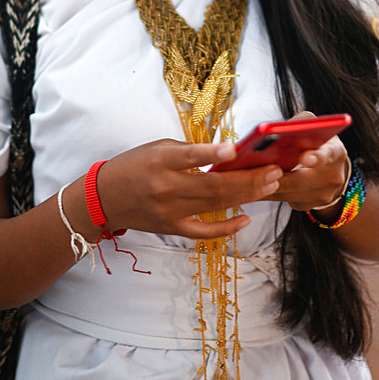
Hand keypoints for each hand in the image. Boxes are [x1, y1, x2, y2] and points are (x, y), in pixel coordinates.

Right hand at [96, 139, 281, 239]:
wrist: (104, 198)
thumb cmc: (133, 166)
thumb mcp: (156, 148)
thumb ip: (187, 152)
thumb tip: (224, 154)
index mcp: (159, 162)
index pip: (189, 157)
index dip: (211, 154)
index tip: (234, 150)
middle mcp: (166, 187)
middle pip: (213, 186)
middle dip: (247, 179)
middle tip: (273, 171)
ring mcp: (170, 211)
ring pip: (215, 205)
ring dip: (246, 196)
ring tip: (270, 185)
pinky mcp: (172, 227)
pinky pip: (204, 231)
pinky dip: (225, 228)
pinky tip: (245, 219)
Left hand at [263, 111, 348, 212]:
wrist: (329, 169)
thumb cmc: (315, 143)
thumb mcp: (312, 128)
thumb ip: (298, 125)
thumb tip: (273, 130)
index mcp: (335, 152)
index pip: (327, 154)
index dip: (316, 156)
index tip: (304, 157)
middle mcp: (332, 177)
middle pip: (301, 180)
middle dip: (278, 176)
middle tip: (259, 170)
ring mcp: (322, 195)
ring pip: (288, 193)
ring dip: (267, 185)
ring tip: (249, 176)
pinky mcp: (308, 206)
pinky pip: (283, 201)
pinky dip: (268, 192)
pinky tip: (257, 183)